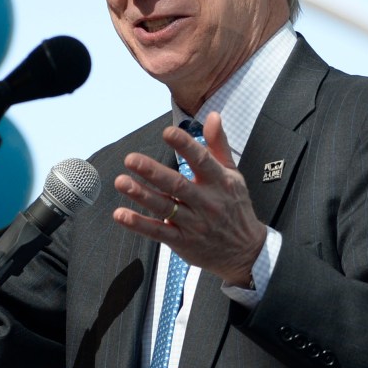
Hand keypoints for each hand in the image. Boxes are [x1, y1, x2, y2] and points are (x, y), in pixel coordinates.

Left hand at [112, 112, 266, 286]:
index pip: (202, 160)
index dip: (185, 145)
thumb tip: (212, 116)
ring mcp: (194, 224)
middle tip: (131, 159)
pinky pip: (158, 232)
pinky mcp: (183, 242)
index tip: (168, 132)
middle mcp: (207, 202)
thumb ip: (218, 145)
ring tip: (121, 182)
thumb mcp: (233, 174)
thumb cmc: (236, 208)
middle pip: (178, 185)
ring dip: (141, 195)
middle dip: (153, 172)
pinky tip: (122, 214)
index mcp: (219, 182)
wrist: (245, 251)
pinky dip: (139, 224)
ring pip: (165, 208)